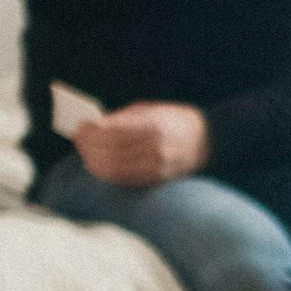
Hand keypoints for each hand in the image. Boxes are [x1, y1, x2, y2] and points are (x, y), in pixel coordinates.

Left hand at [73, 102, 209, 187]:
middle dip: (90, 147)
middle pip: (111, 153)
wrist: (210, 139)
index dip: (92, 132)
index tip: (81, 127)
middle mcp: (157, 147)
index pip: (113, 132)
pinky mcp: (158, 179)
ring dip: (95, 163)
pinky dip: (108, 174)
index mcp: (155, 125)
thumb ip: (123, 119)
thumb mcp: (150, 109)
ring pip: (116, 170)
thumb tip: (93, 128)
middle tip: (79, 141)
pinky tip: (100, 166)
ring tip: (86, 154)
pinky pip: (126, 180)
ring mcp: (158, 166)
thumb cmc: (175, 119)